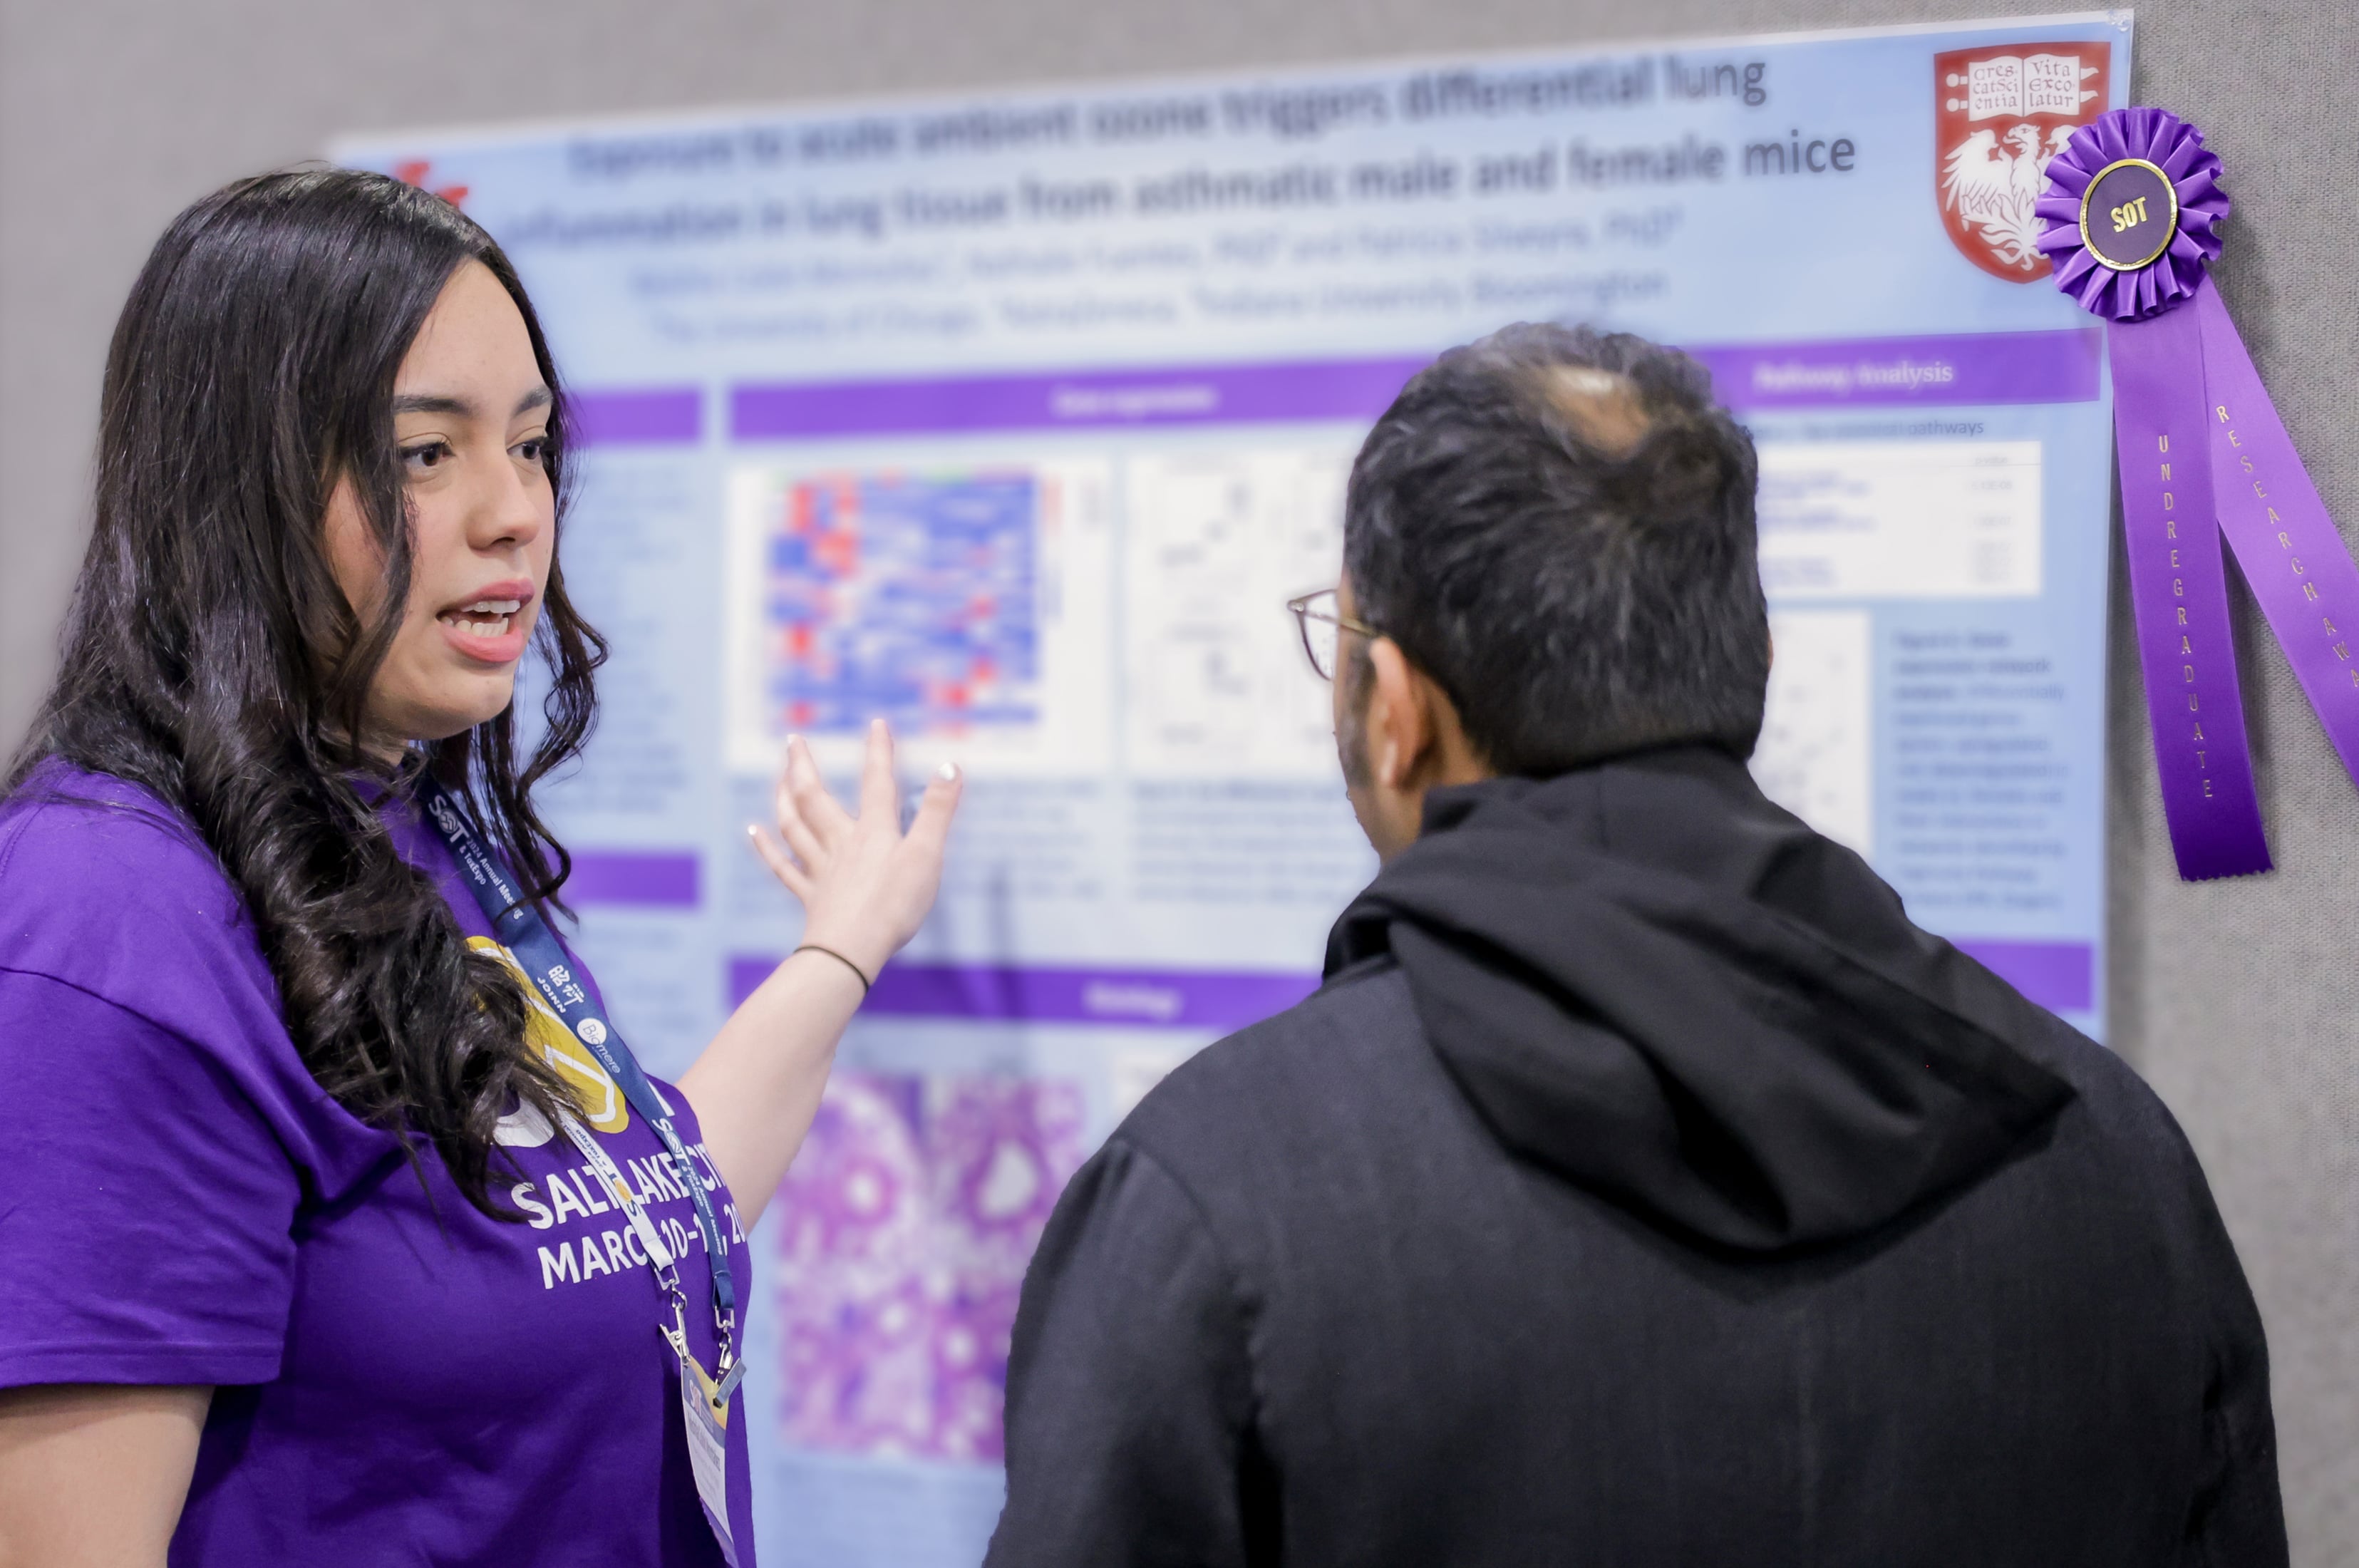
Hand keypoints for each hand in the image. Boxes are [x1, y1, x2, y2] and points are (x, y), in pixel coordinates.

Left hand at [749, 720, 961, 981]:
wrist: (851, 950)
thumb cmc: (893, 906)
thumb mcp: (927, 855)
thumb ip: (938, 810)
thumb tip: (951, 766)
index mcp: (873, 833)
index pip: (876, 783)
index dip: (878, 751)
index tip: (876, 724)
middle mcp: (841, 844)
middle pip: (815, 797)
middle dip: (803, 765)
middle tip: (792, 741)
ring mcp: (821, 870)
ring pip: (794, 825)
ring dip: (783, 797)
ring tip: (778, 776)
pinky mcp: (811, 897)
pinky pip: (784, 867)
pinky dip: (767, 846)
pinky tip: (754, 830)